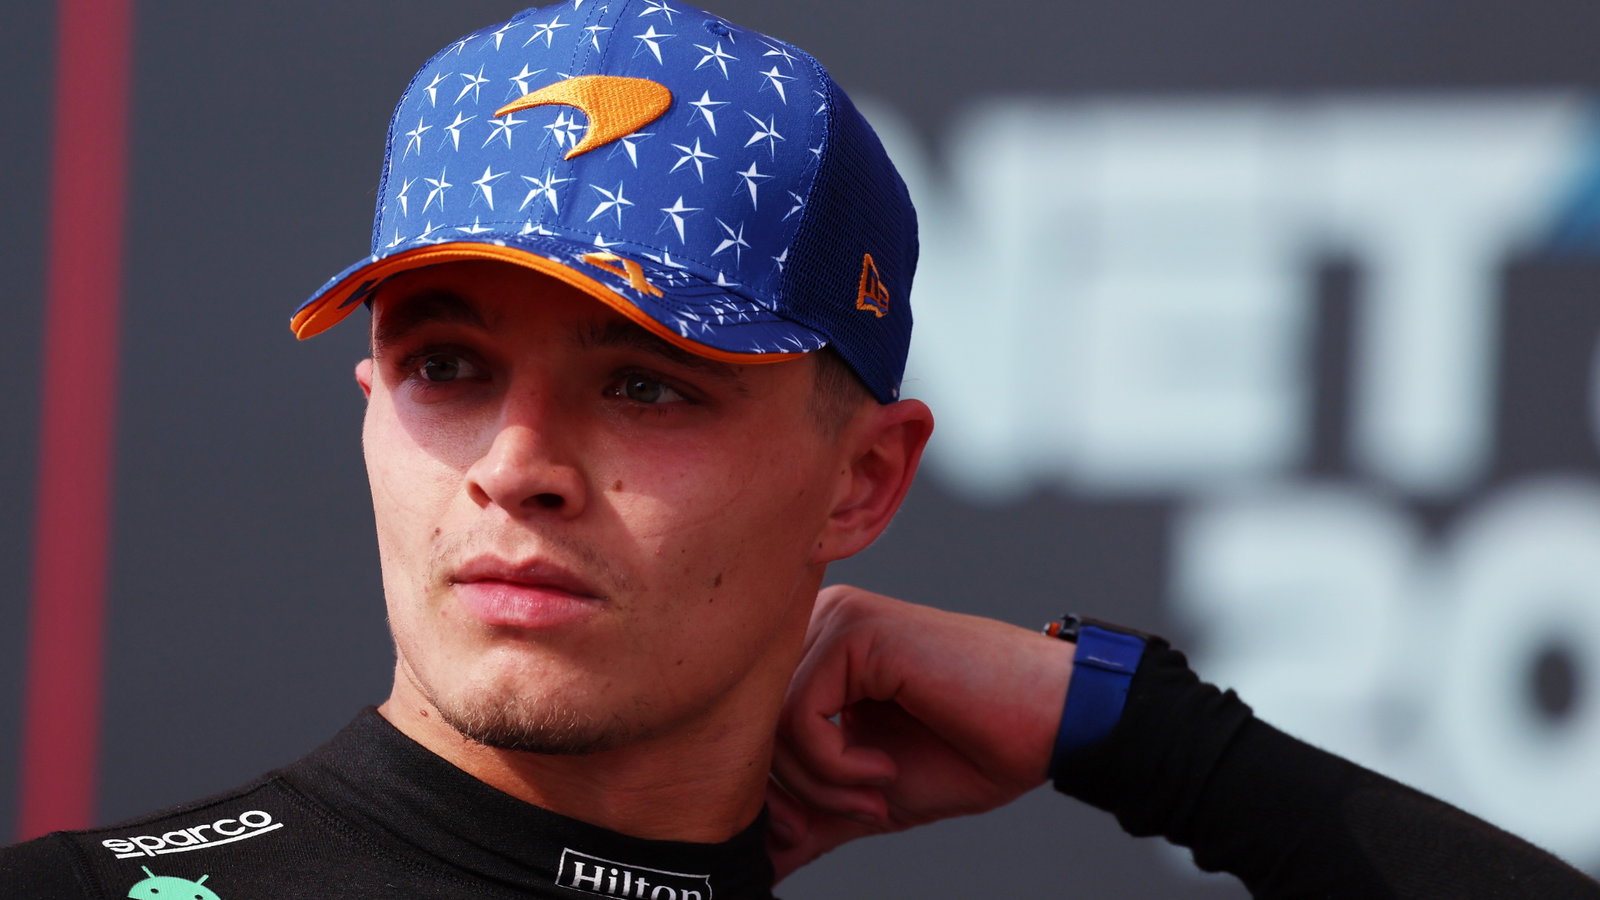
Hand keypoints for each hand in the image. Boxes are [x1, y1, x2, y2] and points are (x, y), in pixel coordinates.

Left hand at [767, 585, 1072, 880]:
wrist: (1044, 728)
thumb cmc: (968, 752)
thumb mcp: (866, 796)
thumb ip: (810, 817)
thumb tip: (756, 861)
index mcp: (816, 653)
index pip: (747, 724)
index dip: (763, 790)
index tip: (802, 832)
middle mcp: (820, 624)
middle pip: (750, 722)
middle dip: (788, 791)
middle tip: (848, 815)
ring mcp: (838, 620)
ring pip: (772, 720)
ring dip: (822, 782)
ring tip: (876, 794)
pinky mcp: (858, 630)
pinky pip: (801, 713)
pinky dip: (835, 763)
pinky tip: (883, 769)